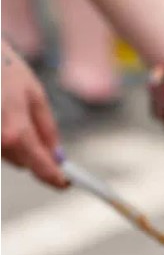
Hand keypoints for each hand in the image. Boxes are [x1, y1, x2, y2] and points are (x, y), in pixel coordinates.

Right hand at [1, 40, 65, 187]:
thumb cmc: (7, 71)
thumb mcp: (35, 95)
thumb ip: (46, 127)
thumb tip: (55, 154)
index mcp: (16, 129)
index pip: (37, 163)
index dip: (52, 176)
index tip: (65, 183)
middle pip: (20, 161)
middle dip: (35, 158)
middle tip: (51, 152)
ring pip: (6, 154)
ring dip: (18, 146)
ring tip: (17, 117)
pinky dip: (5, 139)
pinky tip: (6, 115)